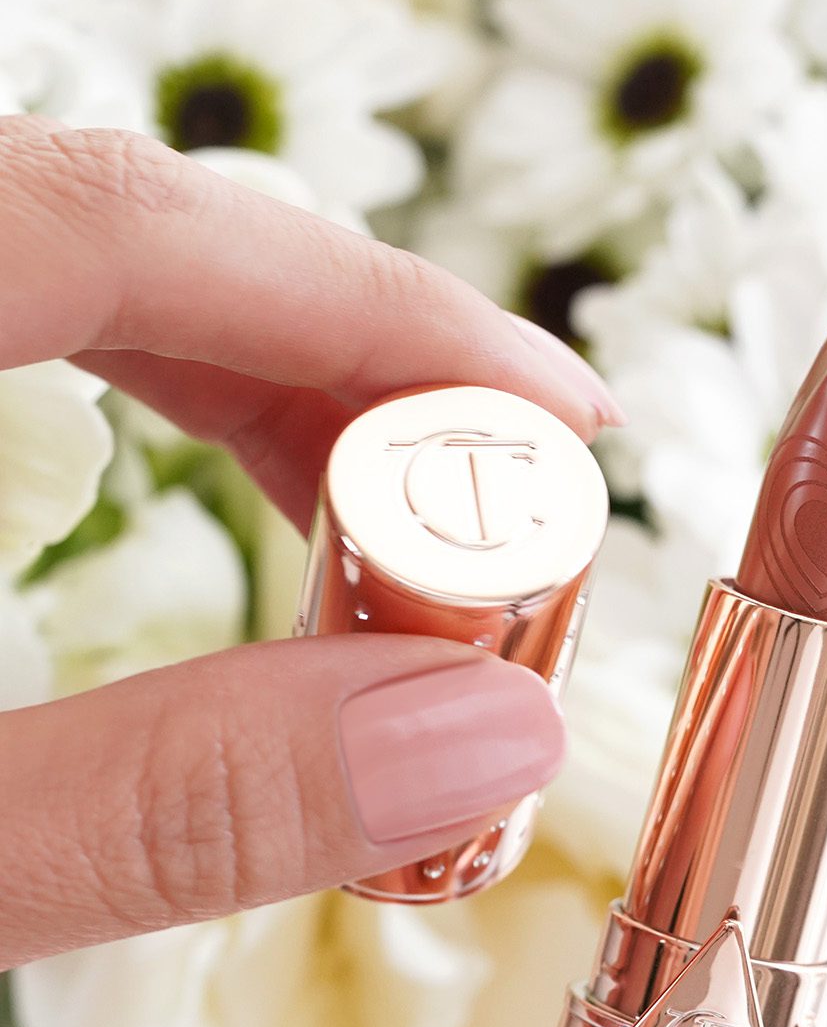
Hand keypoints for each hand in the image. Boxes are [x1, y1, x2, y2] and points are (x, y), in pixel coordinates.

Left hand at [0, 115, 623, 971]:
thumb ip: (168, 801)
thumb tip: (494, 735)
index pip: (125, 226)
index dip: (378, 307)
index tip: (571, 419)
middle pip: (110, 226)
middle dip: (344, 352)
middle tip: (507, 501)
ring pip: (61, 260)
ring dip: (257, 373)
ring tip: (401, 520)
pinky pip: (16, 314)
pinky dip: (150, 383)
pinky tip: (245, 490)